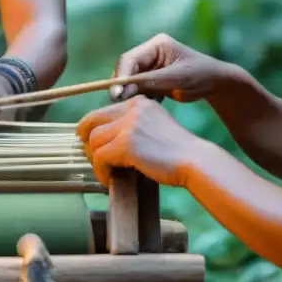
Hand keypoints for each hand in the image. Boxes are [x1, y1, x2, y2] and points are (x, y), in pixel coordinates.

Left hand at [76, 96, 201, 187]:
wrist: (194, 161)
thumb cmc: (176, 150)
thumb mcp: (153, 125)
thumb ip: (131, 125)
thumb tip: (102, 136)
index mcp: (139, 102)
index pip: (101, 111)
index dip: (90, 128)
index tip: (87, 141)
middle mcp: (132, 108)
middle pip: (92, 123)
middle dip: (88, 143)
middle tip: (93, 159)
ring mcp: (128, 125)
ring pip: (94, 142)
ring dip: (96, 161)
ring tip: (106, 172)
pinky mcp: (126, 144)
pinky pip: (100, 158)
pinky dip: (101, 172)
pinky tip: (109, 180)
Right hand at [109, 33, 238, 102]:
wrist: (216, 84)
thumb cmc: (200, 76)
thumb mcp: (176, 79)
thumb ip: (149, 83)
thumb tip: (122, 91)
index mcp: (157, 45)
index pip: (129, 59)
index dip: (120, 76)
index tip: (116, 94)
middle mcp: (150, 53)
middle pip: (127, 70)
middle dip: (124, 87)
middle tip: (121, 104)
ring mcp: (151, 66)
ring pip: (130, 81)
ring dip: (133, 94)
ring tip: (144, 103)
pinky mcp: (152, 79)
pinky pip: (138, 89)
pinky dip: (141, 98)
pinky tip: (154, 102)